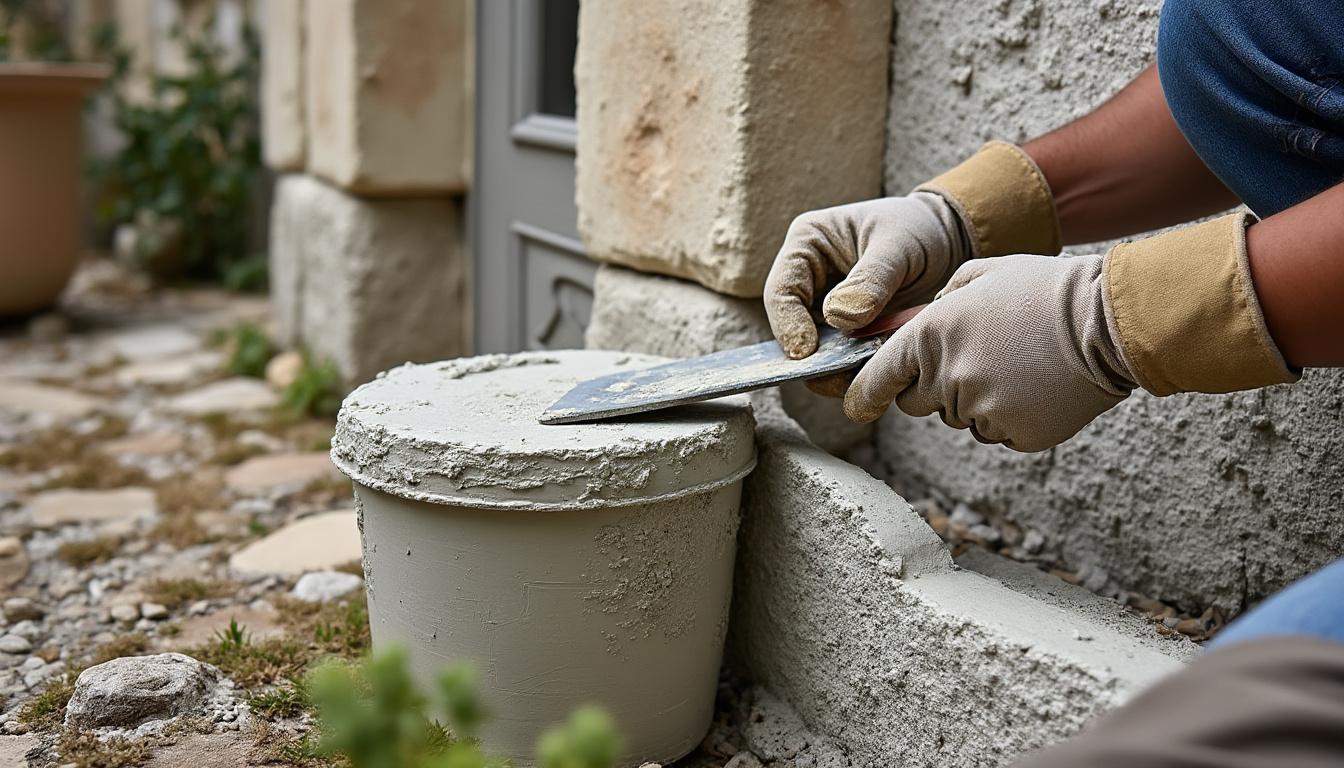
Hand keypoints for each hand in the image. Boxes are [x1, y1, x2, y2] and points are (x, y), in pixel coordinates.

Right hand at [763, 193, 970, 358]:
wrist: (948, 243)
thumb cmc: (920, 230)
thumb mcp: (899, 246)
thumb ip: (871, 280)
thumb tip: (836, 317)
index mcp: (808, 243)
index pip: (781, 291)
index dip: (788, 325)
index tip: (808, 352)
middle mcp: (809, 277)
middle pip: (791, 326)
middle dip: (813, 355)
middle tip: (835, 377)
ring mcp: (825, 306)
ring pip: (815, 348)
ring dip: (834, 367)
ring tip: (859, 379)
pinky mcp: (845, 330)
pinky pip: (840, 357)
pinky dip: (852, 370)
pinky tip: (872, 375)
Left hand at [843, 253, 1136, 451]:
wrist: (1107, 321)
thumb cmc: (1043, 290)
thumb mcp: (979, 276)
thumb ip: (937, 305)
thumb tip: (917, 326)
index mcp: (931, 336)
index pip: (877, 379)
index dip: (863, 395)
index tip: (857, 405)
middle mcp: (948, 378)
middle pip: (917, 402)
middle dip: (932, 386)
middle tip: (975, 358)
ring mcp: (981, 411)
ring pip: (958, 417)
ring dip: (974, 399)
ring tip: (1016, 365)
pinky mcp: (1014, 435)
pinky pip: (995, 432)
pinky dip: (1008, 416)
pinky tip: (1034, 386)